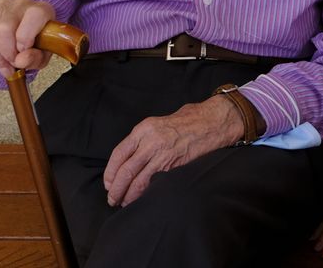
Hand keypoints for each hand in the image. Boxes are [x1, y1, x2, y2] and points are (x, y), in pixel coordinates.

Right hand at [0, 0, 55, 74]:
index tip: (23, 53)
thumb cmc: (35, 43)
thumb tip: (20, 61)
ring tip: (2, 63)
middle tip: (10, 64)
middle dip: (5, 54)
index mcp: (41, 10)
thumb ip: (36, 58)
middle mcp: (20, 3)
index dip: (25, 41)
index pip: (33, 18)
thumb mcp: (43, 55)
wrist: (23, 31)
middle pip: (4, 29)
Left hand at [104, 94, 243, 206]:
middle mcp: (150, 141)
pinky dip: (145, 194)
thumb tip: (130, 159)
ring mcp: (163, 154)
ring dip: (128, 195)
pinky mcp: (175, 165)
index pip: (119, 154)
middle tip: (113, 199)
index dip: (110, 173)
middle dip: (116, 188)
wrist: (213, 121)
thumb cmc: (189, 121)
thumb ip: (144, 139)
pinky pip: (154, 183)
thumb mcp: (159, 123)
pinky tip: (142, 199)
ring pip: (137, 180)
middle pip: (125, 171)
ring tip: (124, 202)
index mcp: (144, 129)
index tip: (109, 183)